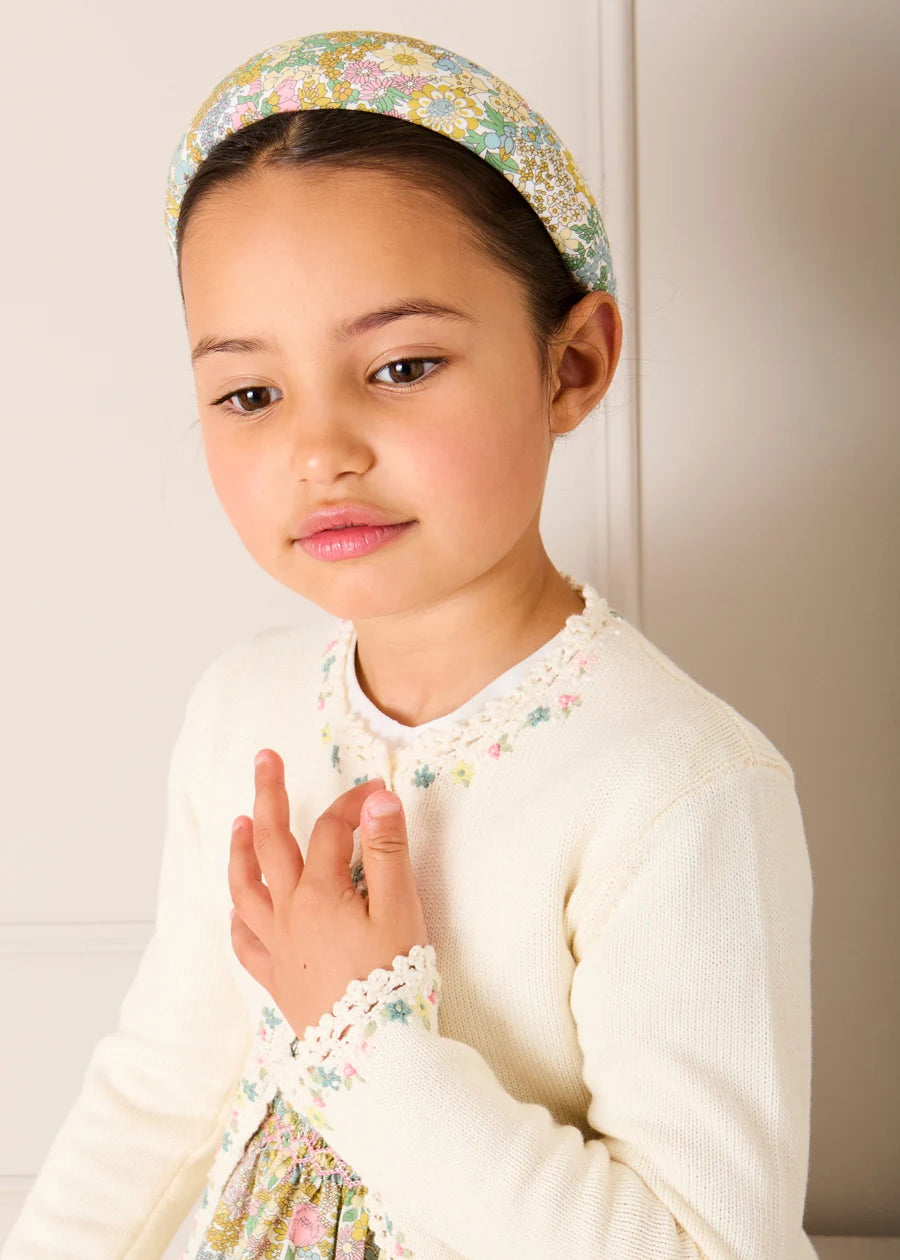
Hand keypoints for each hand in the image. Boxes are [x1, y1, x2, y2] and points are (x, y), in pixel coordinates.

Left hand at [228, 748, 428, 1041]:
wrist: (376, 1056)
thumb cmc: (393, 981)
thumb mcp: (400, 911)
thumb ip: (388, 852)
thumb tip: (379, 799)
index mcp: (321, 893)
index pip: (332, 830)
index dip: (354, 804)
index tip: (379, 793)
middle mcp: (289, 914)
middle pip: (271, 844)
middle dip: (268, 796)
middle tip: (264, 759)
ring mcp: (278, 947)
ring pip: (246, 889)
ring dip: (241, 850)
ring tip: (239, 822)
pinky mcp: (277, 979)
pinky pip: (245, 940)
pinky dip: (239, 916)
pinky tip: (238, 907)